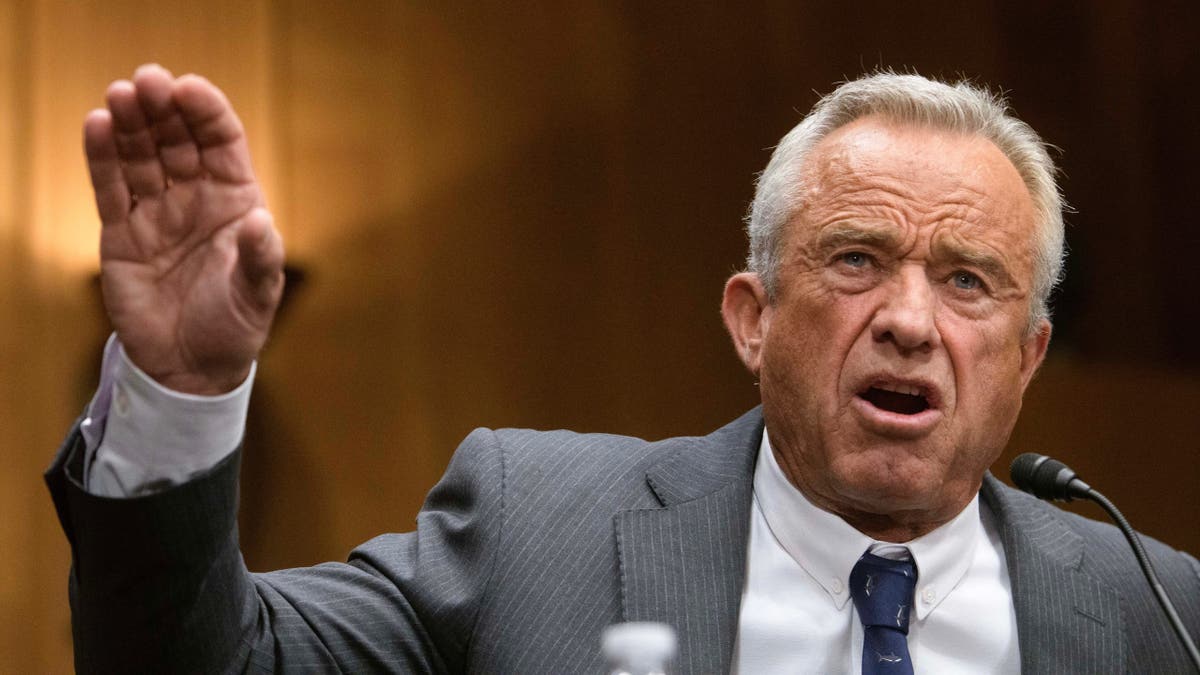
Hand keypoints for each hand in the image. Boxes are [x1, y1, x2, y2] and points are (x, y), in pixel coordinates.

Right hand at [85, 64, 283, 394]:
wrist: (192, 369)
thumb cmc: (234, 327)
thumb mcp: (257, 295)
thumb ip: (260, 258)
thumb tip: (260, 221)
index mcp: (236, 202)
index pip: (222, 144)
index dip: (207, 114)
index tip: (189, 89)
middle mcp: (195, 200)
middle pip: (177, 141)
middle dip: (163, 109)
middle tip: (147, 80)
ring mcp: (156, 214)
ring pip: (140, 157)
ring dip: (131, 124)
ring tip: (120, 94)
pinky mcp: (121, 234)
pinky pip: (111, 188)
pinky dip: (103, 157)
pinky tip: (98, 124)